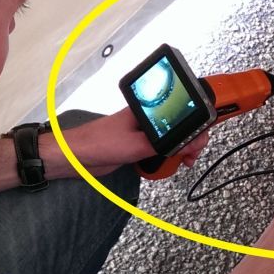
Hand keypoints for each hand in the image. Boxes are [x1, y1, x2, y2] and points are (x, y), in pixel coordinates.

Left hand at [40, 107, 209, 177]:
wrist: (76, 157)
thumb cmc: (99, 142)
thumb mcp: (137, 145)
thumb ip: (165, 146)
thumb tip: (188, 145)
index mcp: (149, 110)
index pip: (181, 112)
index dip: (194, 127)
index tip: (197, 143)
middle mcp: (149, 119)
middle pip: (181, 126)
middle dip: (191, 140)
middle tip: (192, 155)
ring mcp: (144, 132)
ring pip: (173, 139)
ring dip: (181, 150)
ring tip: (184, 161)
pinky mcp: (139, 146)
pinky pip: (162, 149)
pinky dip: (169, 156)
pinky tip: (170, 163)